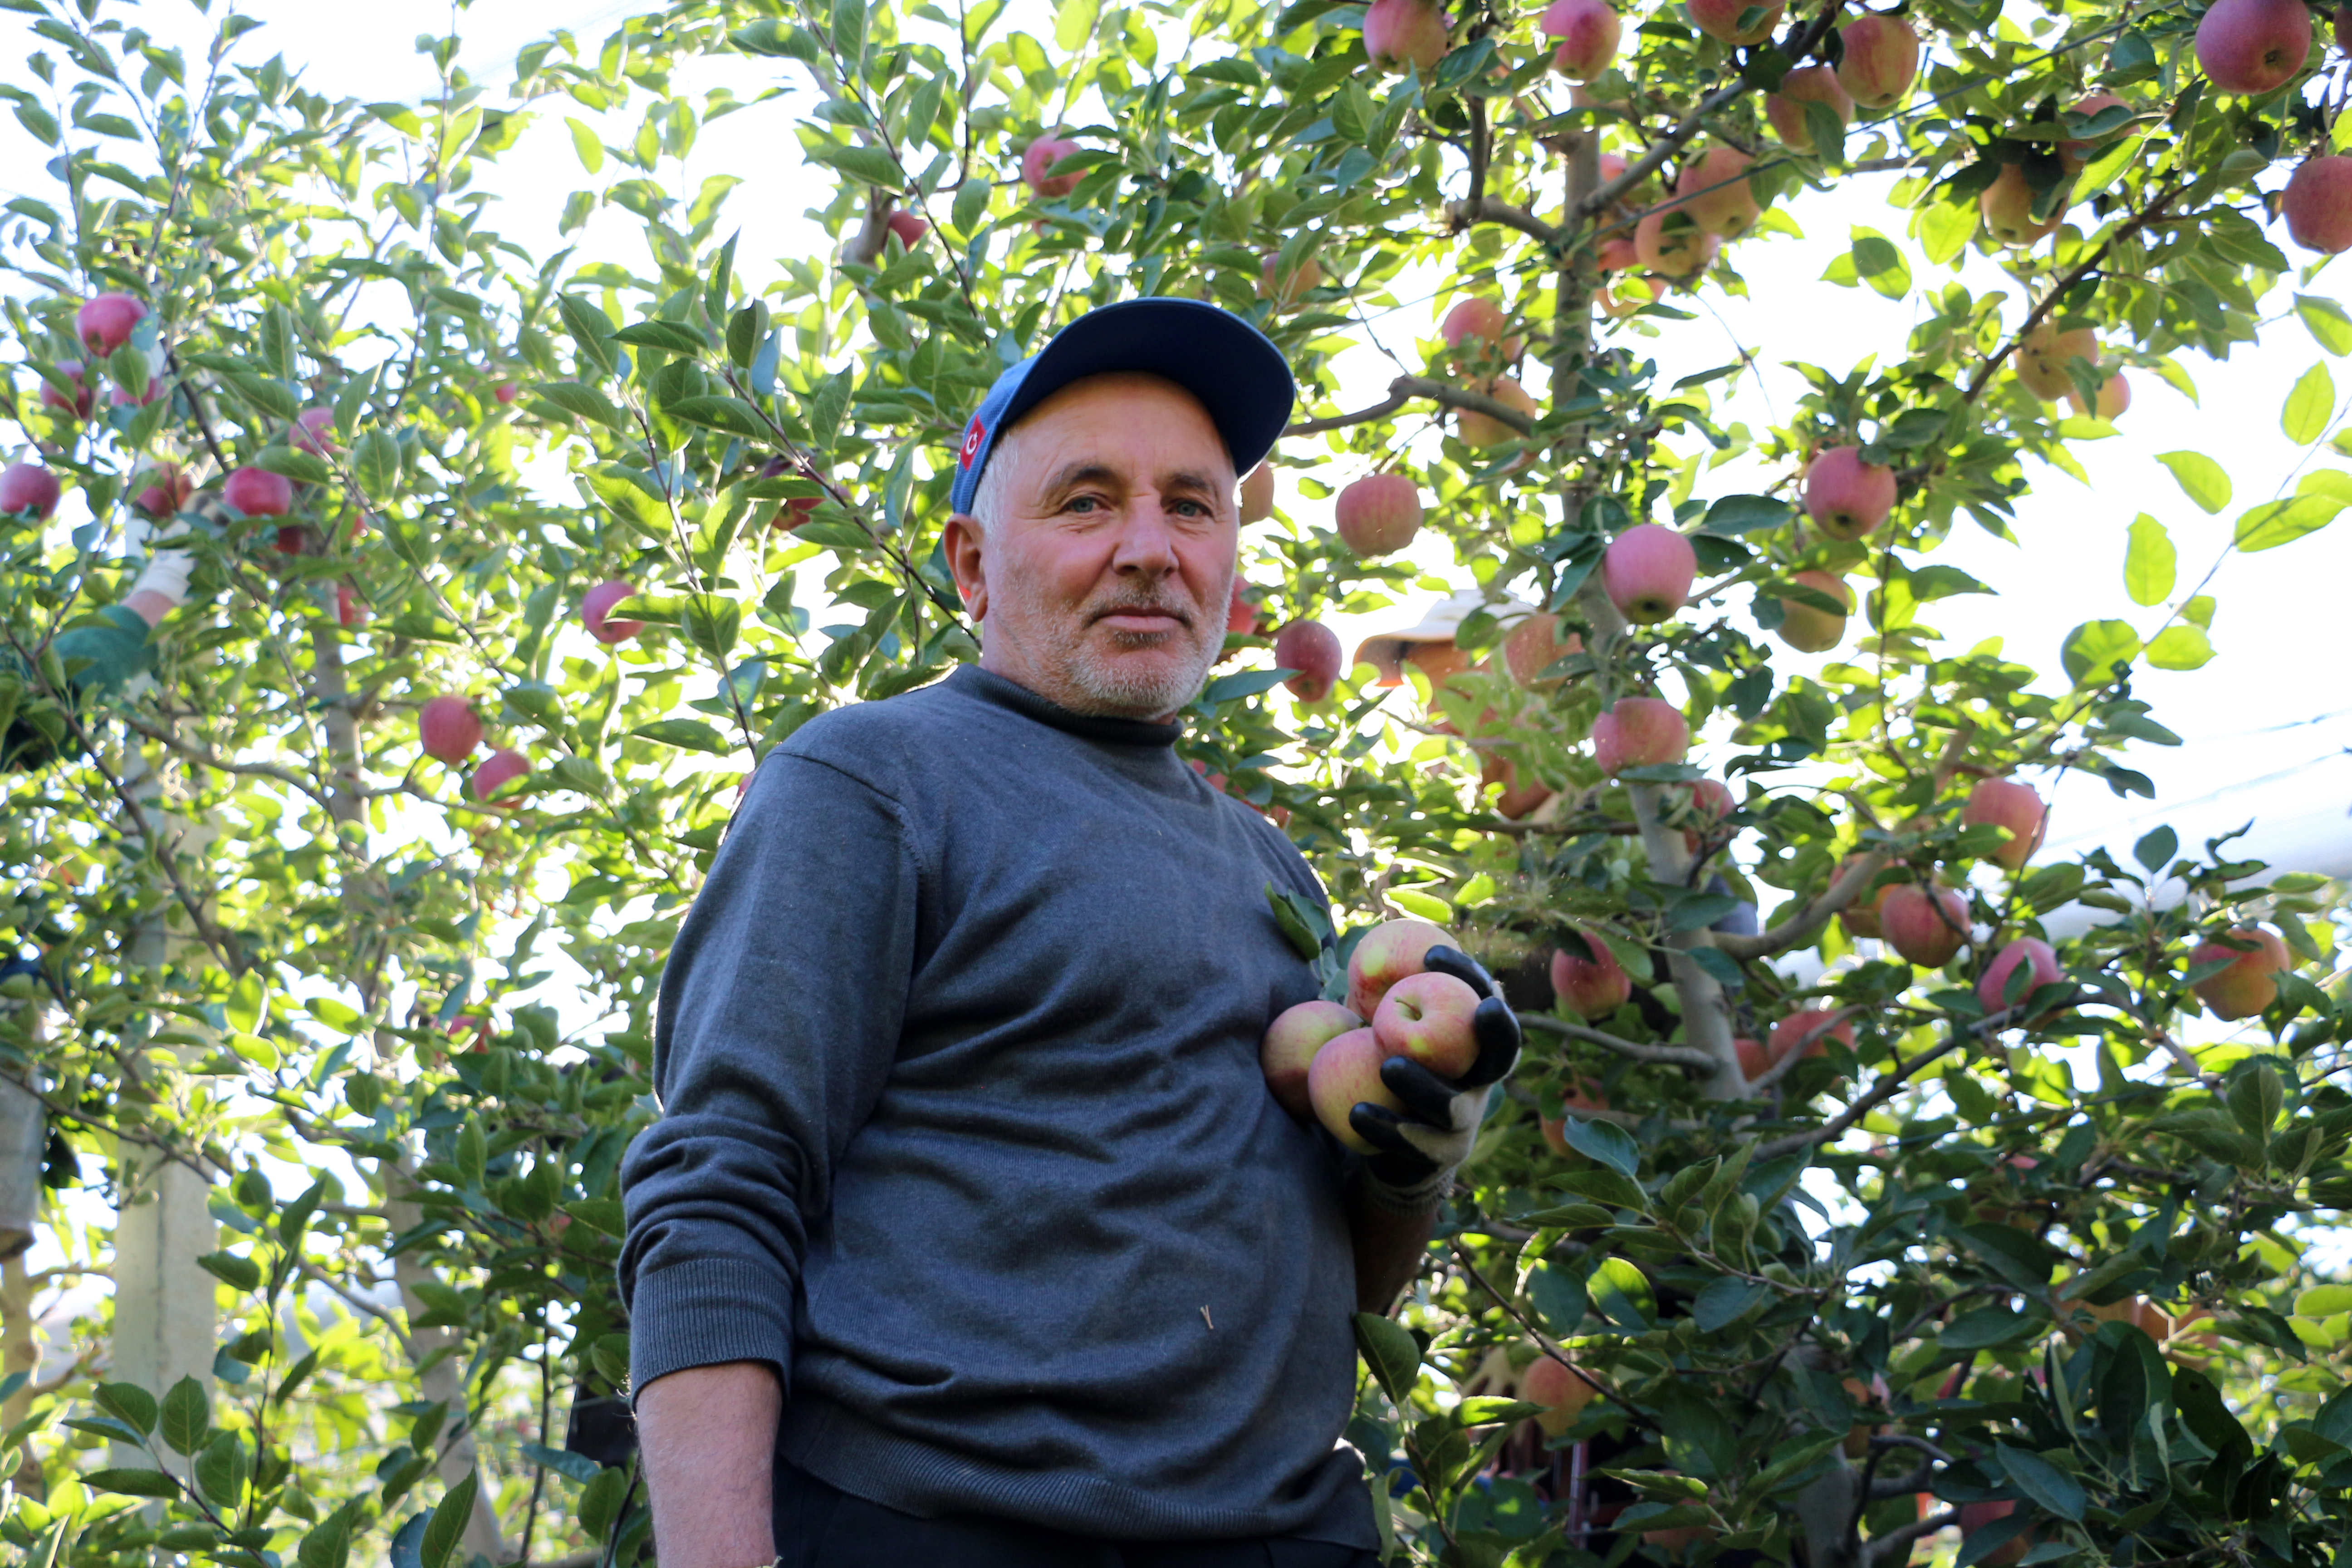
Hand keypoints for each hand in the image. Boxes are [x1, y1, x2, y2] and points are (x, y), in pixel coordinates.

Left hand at [1349, 945, 1520, 1209]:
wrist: (1392, 1142)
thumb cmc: (1391, 1063)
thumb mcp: (1393, 1028)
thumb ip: (1395, 997)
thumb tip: (1372, 947)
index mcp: (1475, 1044)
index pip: (1485, 1001)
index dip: (1467, 975)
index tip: (1432, 952)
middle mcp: (1481, 1081)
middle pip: (1501, 1056)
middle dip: (1498, 1031)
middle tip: (1479, 1010)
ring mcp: (1464, 1122)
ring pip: (1454, 1107)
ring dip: (1424, 1086)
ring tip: (1389, 1066)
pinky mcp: (1438, 1154)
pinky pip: (1416, 1143)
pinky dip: (1385, 1128)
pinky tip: (1356, 1114)